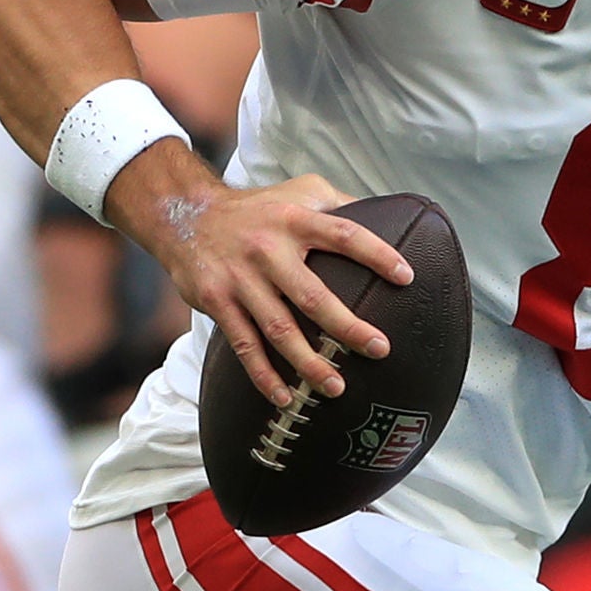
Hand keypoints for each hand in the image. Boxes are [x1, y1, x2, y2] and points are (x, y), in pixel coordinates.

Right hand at [130, 161, 409, 409]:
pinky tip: (285, 398)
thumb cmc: (257, 208)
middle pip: (312, 295)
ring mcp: (240, 278)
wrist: (184, 214)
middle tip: (379, 349)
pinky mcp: (216, 301)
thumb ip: (340, 205)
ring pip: (278, 328)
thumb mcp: (299, 192)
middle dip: (347, 326)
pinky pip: (244, 345)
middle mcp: (268, 249)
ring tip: (336, 387)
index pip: (344, 235)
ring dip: (308, 362)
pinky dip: (264, 375)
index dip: (377, 254)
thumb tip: (393, 216)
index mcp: (295, 220)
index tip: (407, 277)